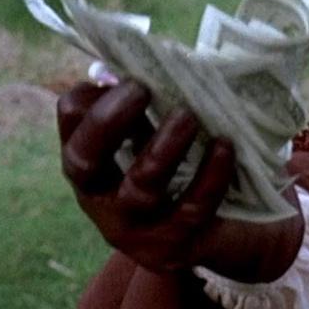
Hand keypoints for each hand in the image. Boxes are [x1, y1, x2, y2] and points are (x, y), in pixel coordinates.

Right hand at [57, 80, 303, 282]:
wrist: (238, 234)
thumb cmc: (191, 173)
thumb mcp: (160, 139)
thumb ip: (145, 108)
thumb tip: (130, 61)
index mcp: (94, 173)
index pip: (70, 134)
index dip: (84, 104)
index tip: (116, 75)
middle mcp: (104, 204)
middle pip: (83, 164)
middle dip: (107, 122)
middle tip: (139, 87)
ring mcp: (138, 232)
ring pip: (140, 188)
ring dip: (163, 146)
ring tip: (188, 115)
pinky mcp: (177, 247)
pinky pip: (192, 209)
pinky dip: (209, 174)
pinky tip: (223, 146)